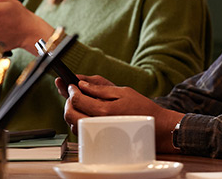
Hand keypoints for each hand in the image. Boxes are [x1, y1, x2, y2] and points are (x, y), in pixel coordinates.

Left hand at [63, 75, 183, 151]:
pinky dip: (77, 120)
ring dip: (72, 111)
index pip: (77, 99)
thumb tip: (82, 84)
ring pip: (72, 123)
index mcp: (103, 110)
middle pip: (69, 113)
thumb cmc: (141, 108)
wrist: (154, 126)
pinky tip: (85, 113)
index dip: (71, 89)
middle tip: (72, 93)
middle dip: (67, 101)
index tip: (72, 84)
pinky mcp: (97, 138)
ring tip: (79, 102)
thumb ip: (100, 88)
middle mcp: (97, 123)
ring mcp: (96, 133)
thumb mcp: (123, 91)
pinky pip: (79, 130)